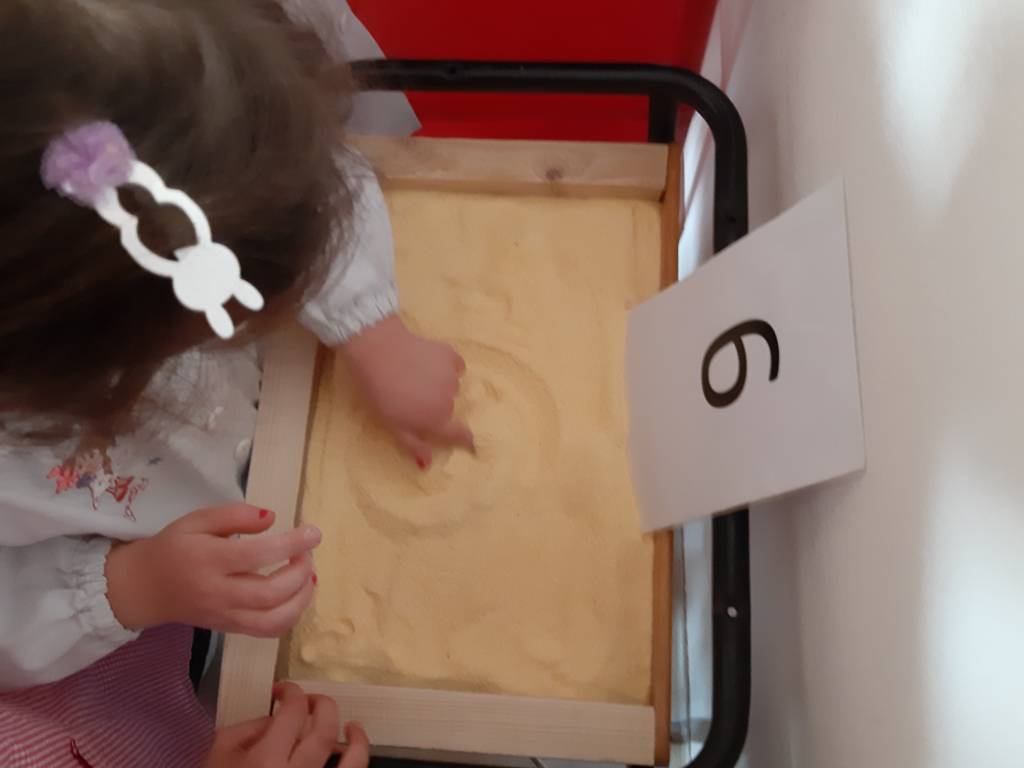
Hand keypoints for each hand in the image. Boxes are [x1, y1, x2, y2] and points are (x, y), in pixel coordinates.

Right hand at [106, 504, 320, 636]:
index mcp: (208, 560)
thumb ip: (235, 514)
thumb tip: (272, 518)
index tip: (313, 532)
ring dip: (302, 598)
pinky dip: (292, 615)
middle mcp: (218, 593)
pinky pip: (268, 631)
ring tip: (310, 574)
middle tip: (308, 552)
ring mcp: (225, 616)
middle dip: (300, 572)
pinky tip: (299, 594)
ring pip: (273, 620)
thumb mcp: (197, 520)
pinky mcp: (230, 629)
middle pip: (269, 592)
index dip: (291, 544)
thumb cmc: (174, 548)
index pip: (256, 555)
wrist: (143, 588)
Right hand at [204, 682, 368, 767]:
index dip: (292, 692)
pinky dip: (354, 765)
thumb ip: (251, 727)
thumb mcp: (220, 750)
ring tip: (353, 727)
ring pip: (352, 764)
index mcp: (266, 760)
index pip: (293, 712)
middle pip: (325, 732)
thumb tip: (278, 716)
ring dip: (358, 741)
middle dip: (323, 706)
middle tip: (312, 702)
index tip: (285, 691)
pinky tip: (349, 757)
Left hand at [342, 315, 473, 466]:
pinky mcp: (450, 354)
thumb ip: (413, 444)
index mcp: (436, 421)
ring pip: (451, 386)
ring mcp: (452, 377)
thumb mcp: (392, 425)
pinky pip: (454, 365)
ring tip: (416, 376)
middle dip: (437, 406)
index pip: (461, 434)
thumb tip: (428, 465)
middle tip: (414, 398)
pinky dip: (446, 366)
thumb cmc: (379, 392)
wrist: (378, 350)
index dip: (465, 438)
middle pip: (450, 408)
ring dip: (439, 385)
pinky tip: (428, 361)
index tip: (467, 439)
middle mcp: (449, 401)